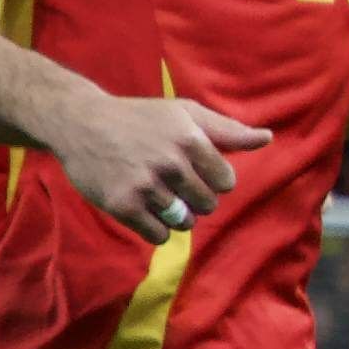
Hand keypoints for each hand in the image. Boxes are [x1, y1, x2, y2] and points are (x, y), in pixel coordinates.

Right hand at [46, 88, 272, 243]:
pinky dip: (157, 228)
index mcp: (189, 140)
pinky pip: (159, 235)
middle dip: (195, 198)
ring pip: (184, 222)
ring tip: (159, 196)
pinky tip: (146, 209)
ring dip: (177, 215)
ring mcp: (145, 186)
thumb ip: (227, 130)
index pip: (226, 182)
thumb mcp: (185, 114)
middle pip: (208, 205)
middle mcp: (170, 163)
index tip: (194, 171)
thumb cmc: (140, 118)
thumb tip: (267, 138)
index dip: (213, 180)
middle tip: (173, 183)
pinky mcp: (122, 205)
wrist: (81, 123)